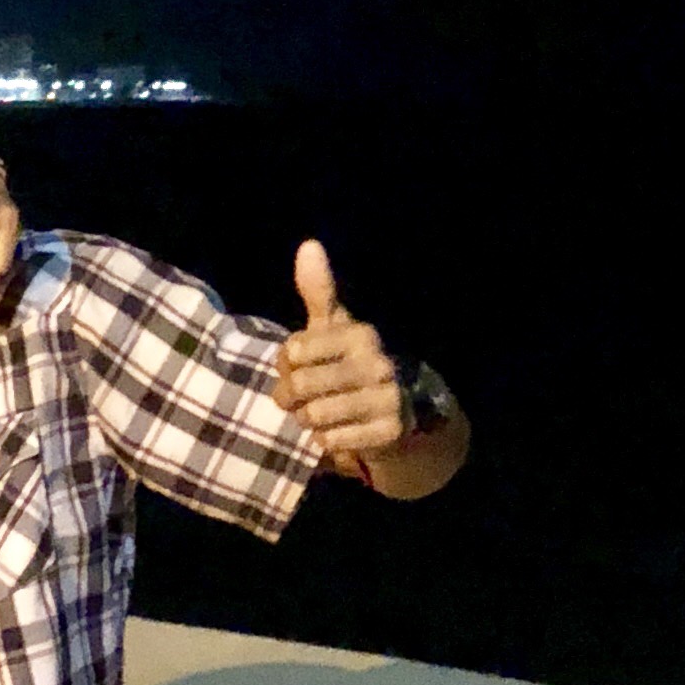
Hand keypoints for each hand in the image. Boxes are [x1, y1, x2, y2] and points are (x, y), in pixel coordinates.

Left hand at [272, 241, 406, 461]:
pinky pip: (332, 440)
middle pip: (302, 385)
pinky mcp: (389, 433)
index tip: (294, 365)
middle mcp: (378, 363)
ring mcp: (387, 399)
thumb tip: (309, 244)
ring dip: (306, 419)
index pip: (294, 351)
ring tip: (315, 415)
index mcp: (361, 334)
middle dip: (290, 396)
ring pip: (315, 415)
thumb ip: (319, 290)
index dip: (286, 364)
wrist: (397, 411)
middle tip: (295, 399)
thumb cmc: (350, 363)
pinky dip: (325, 440)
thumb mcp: (333, 327)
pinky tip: (335, 432)